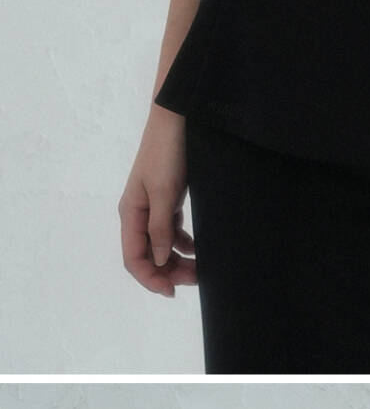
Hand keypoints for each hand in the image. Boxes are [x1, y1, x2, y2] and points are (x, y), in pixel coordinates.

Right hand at [119, 105, 197, 297]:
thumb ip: (159, 228)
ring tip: (200, 268)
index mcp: (131, 213)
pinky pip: (172, 230)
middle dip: (168, 272)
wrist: (178, 117)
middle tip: (195, 280)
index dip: (150, 279)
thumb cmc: (168, 153)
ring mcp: (153, 206)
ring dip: (177, 260)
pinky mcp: (168, 198)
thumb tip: (157, 262)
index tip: (172, 291)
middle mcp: (139, 213)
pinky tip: (197, 248)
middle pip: (148, 255)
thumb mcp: (164, 193)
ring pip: (161, 245)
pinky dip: (183, 242)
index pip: (133, 258)